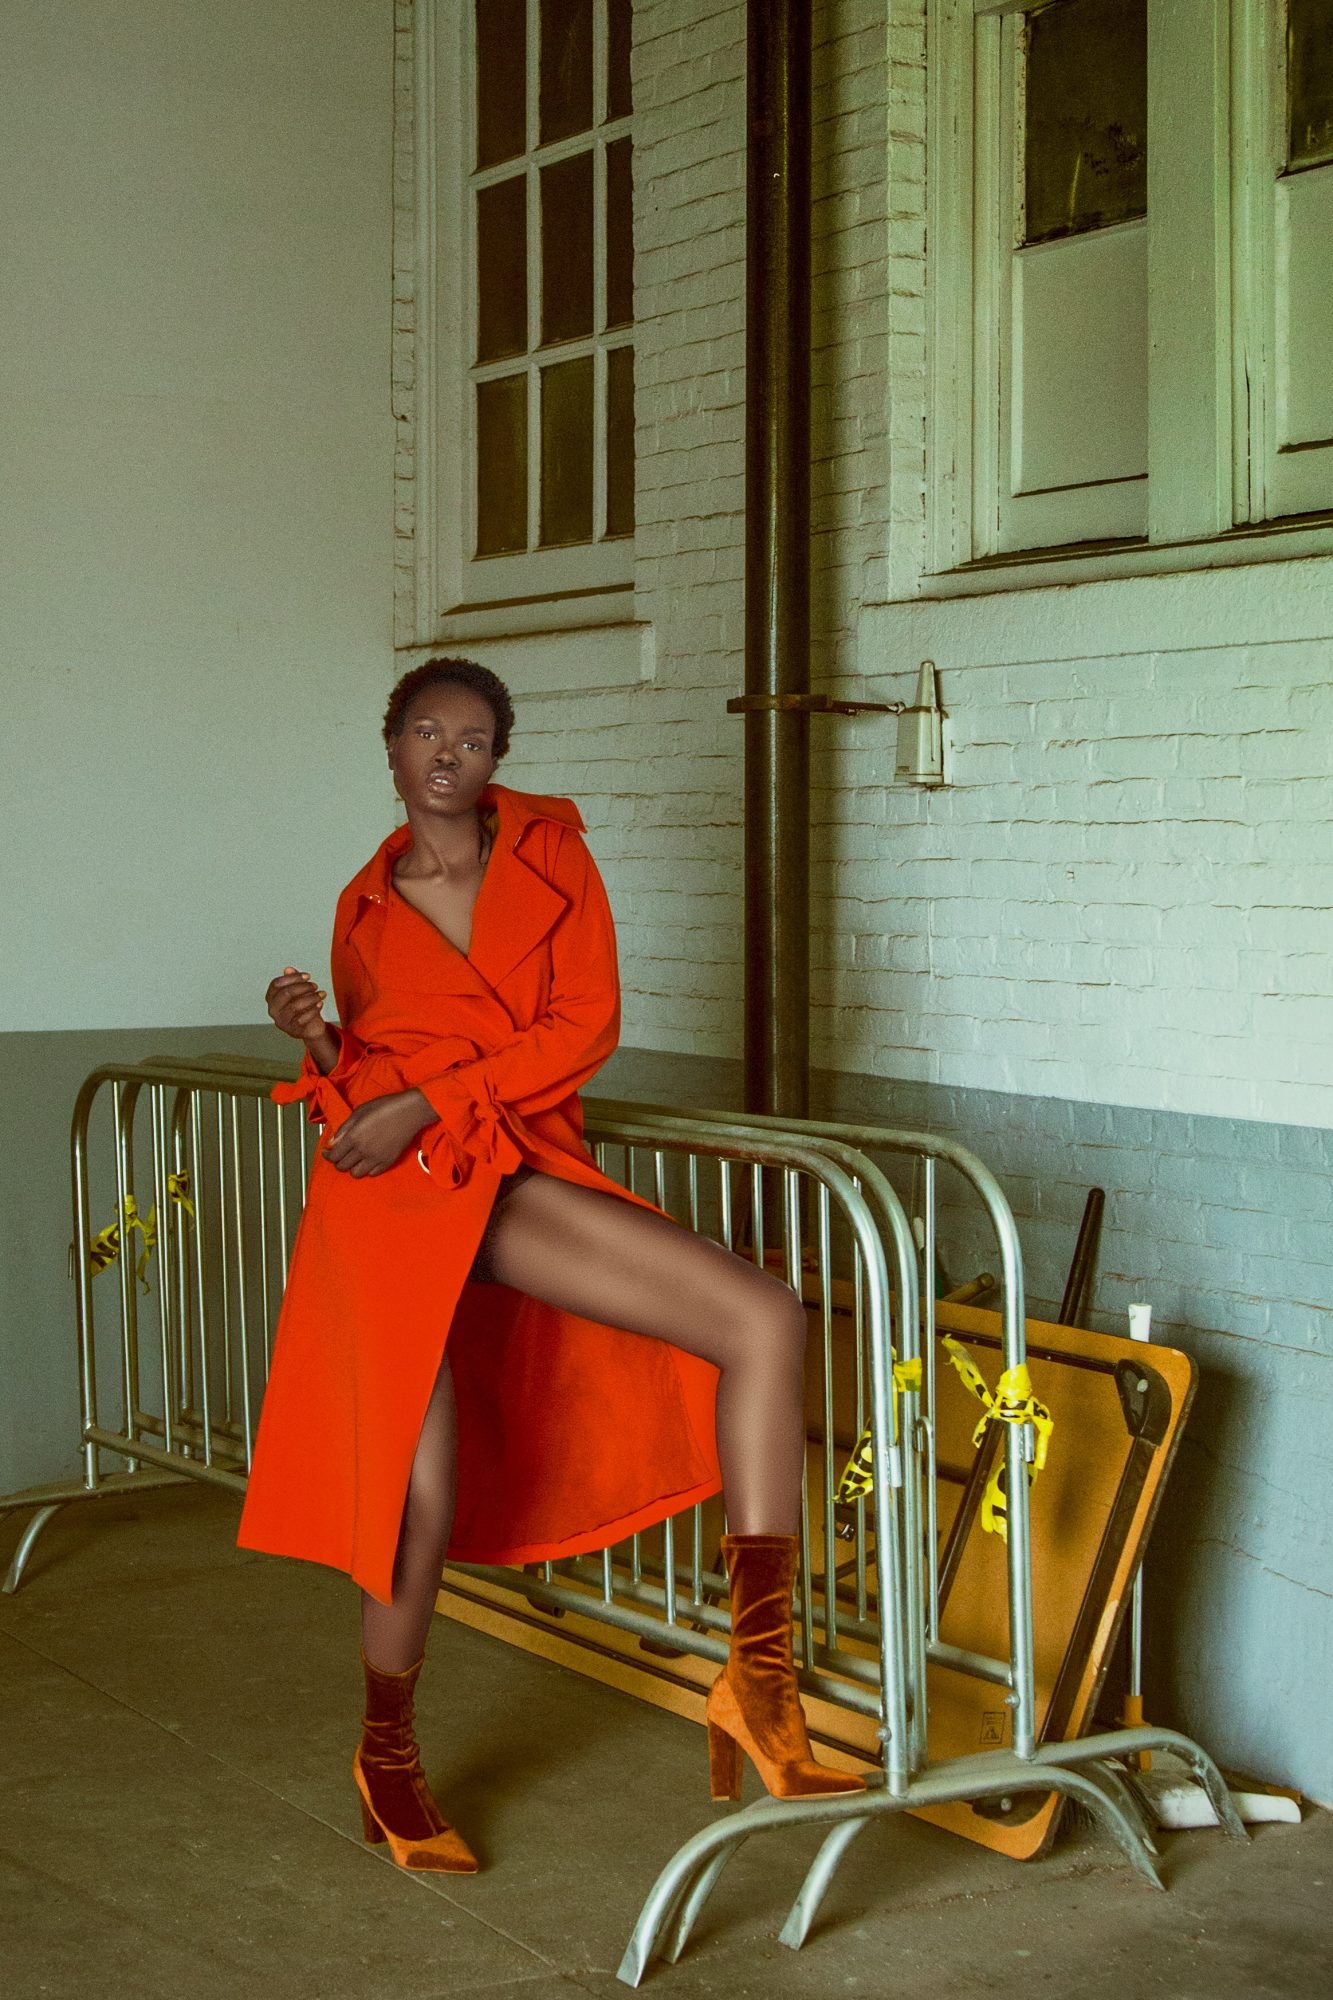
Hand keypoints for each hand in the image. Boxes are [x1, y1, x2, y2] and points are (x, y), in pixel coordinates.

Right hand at [266, 967, 328, 1043]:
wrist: (311, 1027)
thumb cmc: (303, 1006)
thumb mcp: (299, 992)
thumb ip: (293, 980)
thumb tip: (288, 969)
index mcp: (271, 998)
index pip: (276, 984)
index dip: (293, 977)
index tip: (307, 975)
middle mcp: (273, 1010)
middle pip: (286, 993)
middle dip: (303, 987)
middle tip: (315, 985)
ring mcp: (282, 1021)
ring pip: (295, 1006)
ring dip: (311, 998)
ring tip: (322, 994)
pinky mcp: (293, 1030)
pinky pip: (303, 1018)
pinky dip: (314, 1009)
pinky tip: (320, 1003)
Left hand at [323, 1089, 437, 1177]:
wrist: (410, 1112)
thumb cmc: (385, 1107)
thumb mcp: (360, 1111)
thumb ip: (344, 1128)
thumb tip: (333, 1143)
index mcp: (354, 1136)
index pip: (334, 1156)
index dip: (328, 1155)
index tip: (327, 1152)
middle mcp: (363, 1150)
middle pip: (342, 1167)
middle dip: (338, 1161)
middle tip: (341, 1154)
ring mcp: (376, 1158)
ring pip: (356, 1174)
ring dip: (352, 1167)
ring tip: (355, 1159)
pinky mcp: (388, 1162)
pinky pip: (372, 1173)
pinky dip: (367, 1169)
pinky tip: (368, 1160)